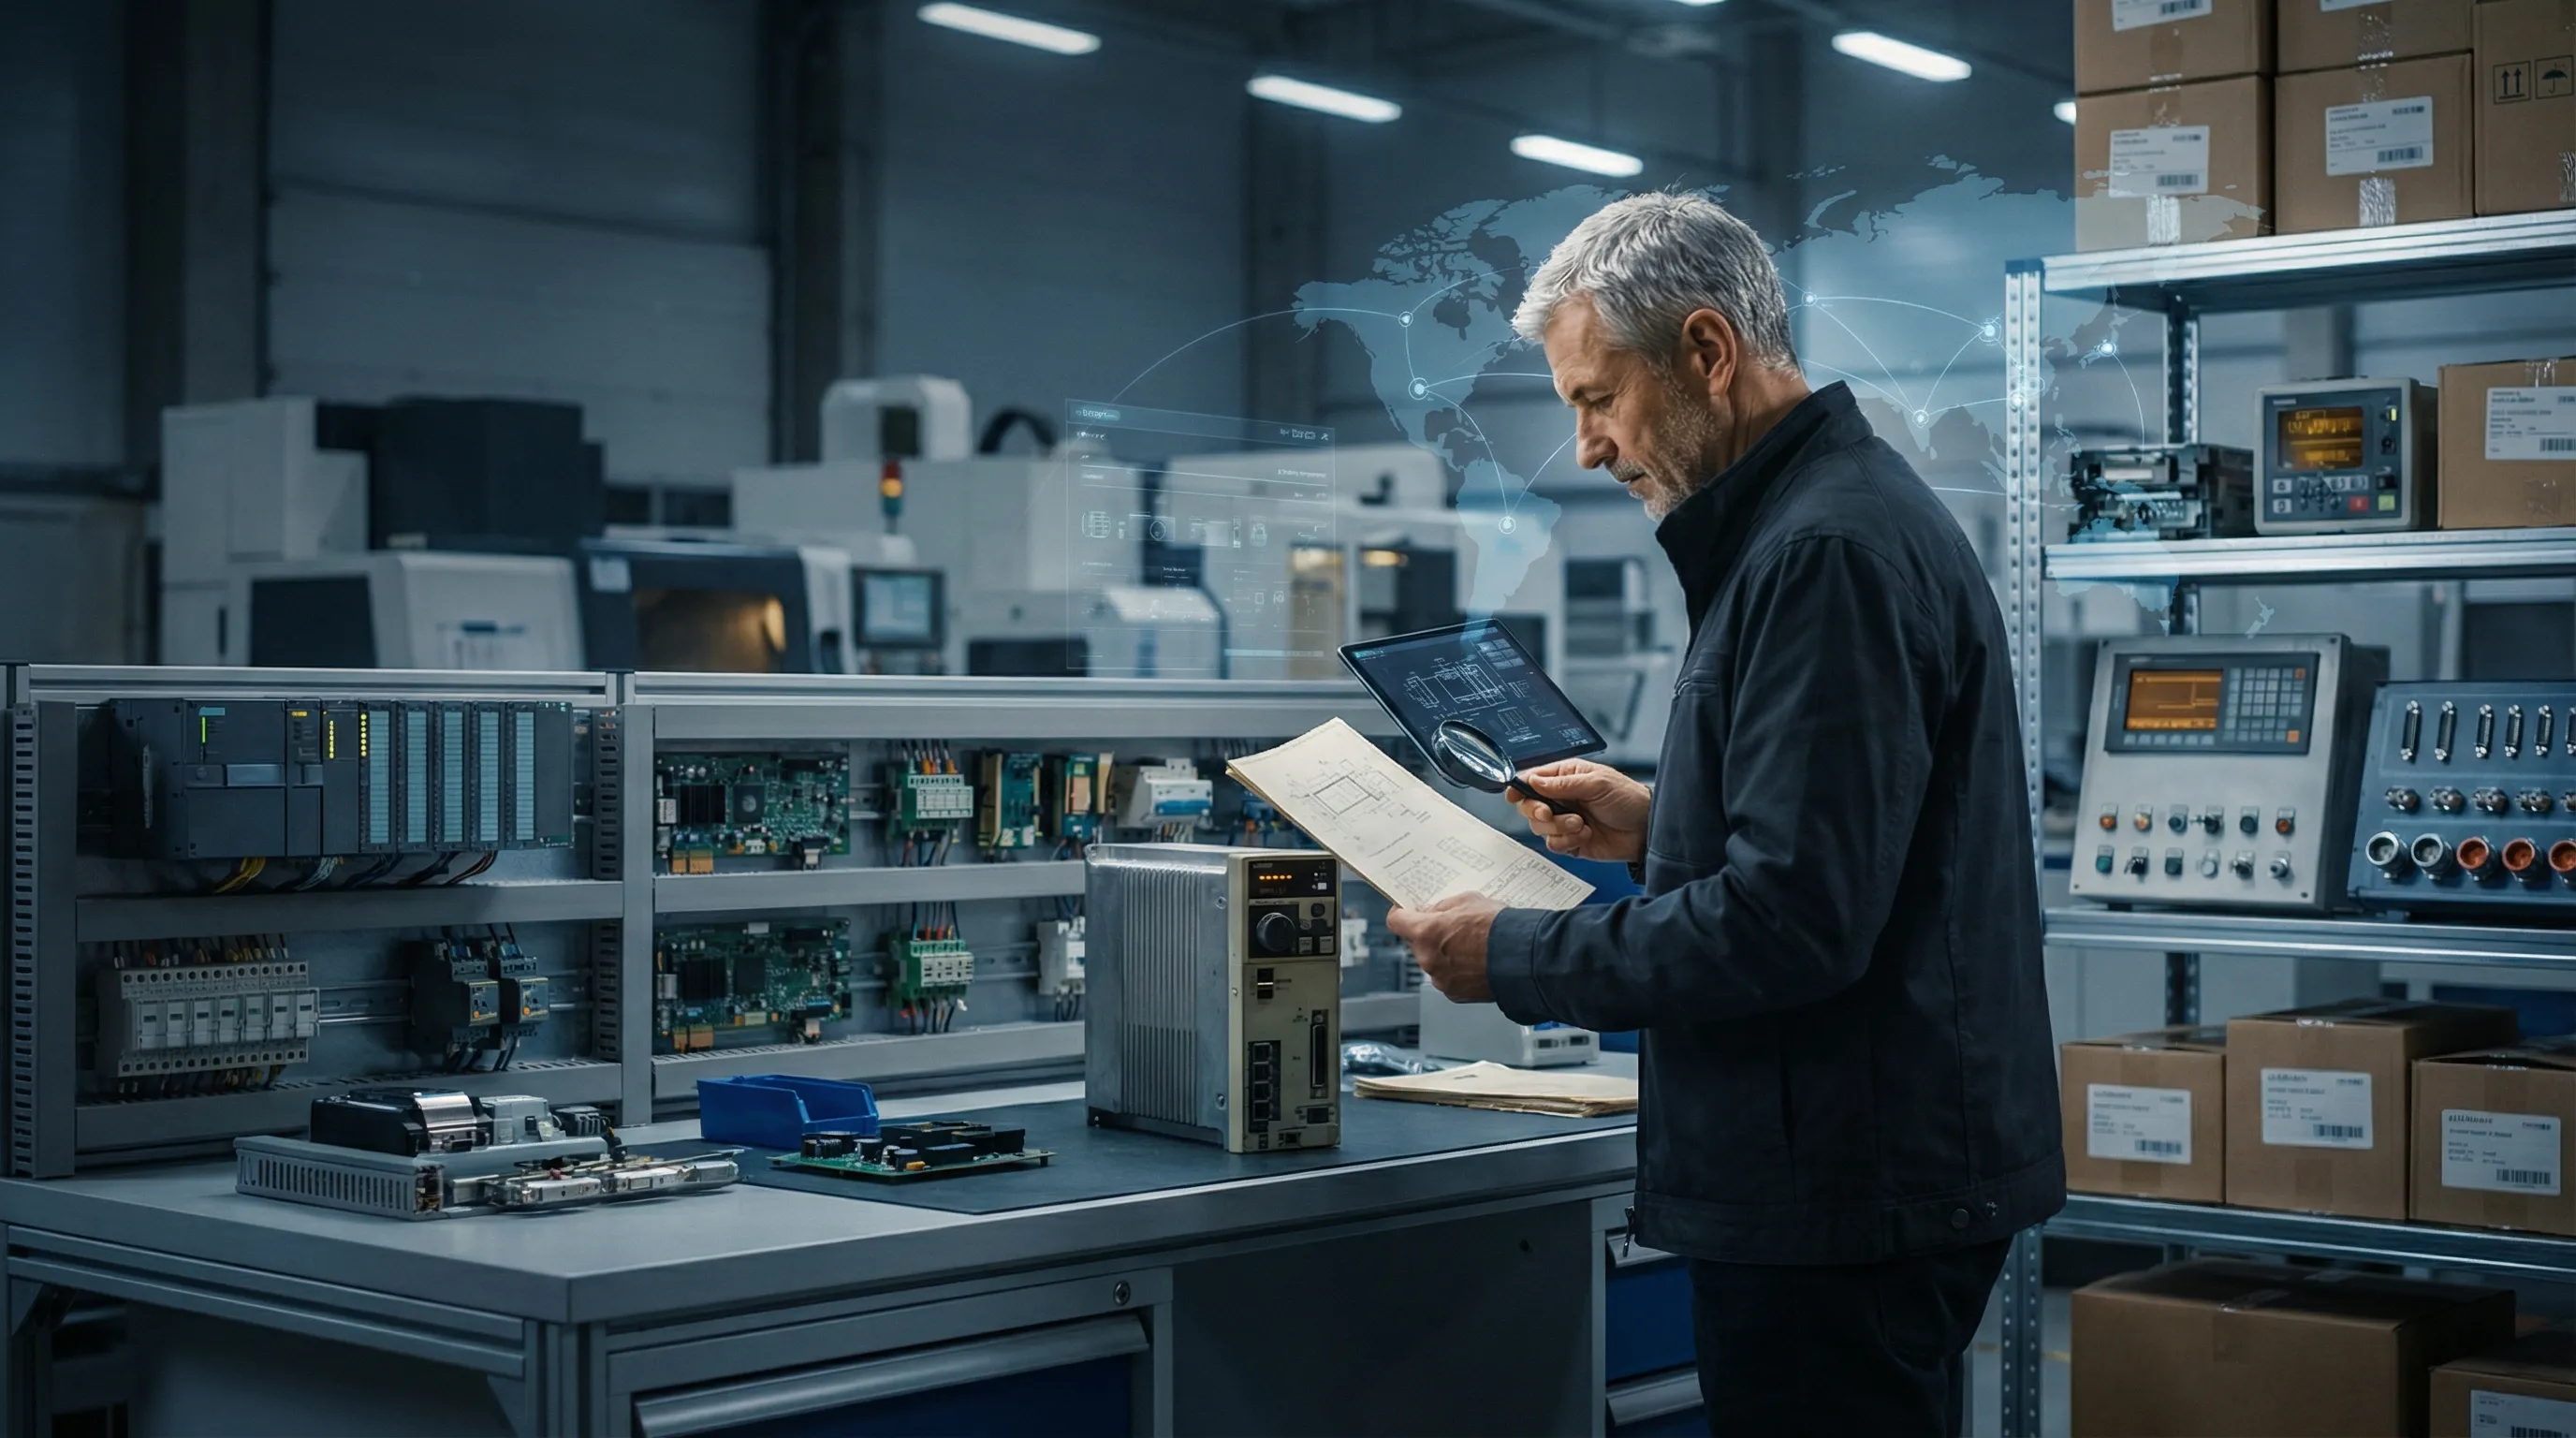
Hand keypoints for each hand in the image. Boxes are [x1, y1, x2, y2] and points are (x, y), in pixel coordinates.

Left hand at [1385, 893, 1502, 1001]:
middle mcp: (1428, 959)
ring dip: (1442, 954)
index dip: (1401, 913)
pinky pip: (1447, 978)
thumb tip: (1431, 912)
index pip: (1396, 921)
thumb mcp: (1469, 900)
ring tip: (1469, 945)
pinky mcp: (1455, 994)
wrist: (1523, 958)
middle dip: (1427, 934)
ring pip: (1432, 962)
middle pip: (1415, 943)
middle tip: (1448, 926)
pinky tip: (1475, 962)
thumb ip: (1442, 907)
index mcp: (1426, 932)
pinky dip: (1456, 971)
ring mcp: (1441, 979)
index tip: (1406, 910)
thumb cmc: (1500, 928)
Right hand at [1511, 760, 1650, 863]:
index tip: (1514, 795)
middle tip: (1550, 813)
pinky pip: (1553, 844)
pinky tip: (1586, 835)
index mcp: (1566, 777)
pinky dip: (1567, 841)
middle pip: (1529, 806)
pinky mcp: (1571, 841)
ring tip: (1581, 824)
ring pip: (1539, 828)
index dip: (1519, 787)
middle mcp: (1562, 799)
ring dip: (1558, 827)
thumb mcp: (1597, 783)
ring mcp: (1565, 821)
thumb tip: (1534, 782)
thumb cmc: (1628, 799)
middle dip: (1537, 811)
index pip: (1532, 780)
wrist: (1647, 829)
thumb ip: (1563, 784)